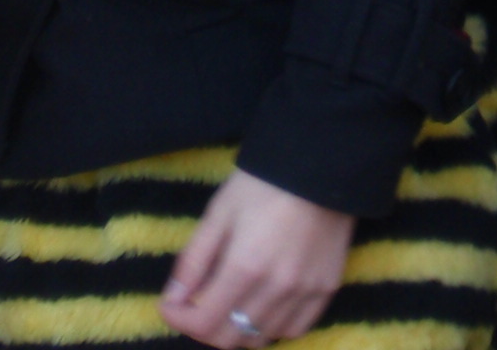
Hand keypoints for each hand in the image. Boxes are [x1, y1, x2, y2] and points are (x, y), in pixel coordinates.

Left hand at [161, 168, 354, 346]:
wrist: (320, 165)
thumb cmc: (263, 183)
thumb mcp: (218, 213)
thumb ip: (193, 260)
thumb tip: (172, 299)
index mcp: (245, 266)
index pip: (203, 322)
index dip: (178, 319)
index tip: (169, 305)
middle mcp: (277, 287)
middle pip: (230, 338)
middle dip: (203, 328)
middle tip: (195, 307)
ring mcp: (305, 291)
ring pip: (261, 337)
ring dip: (237, 328)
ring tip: (229, 304)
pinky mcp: (327, 287)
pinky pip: (295, 328)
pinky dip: (272, 326)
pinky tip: (262, 306)